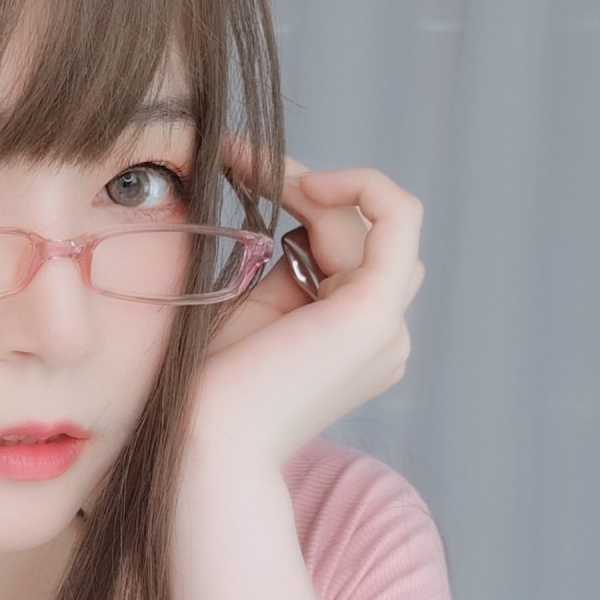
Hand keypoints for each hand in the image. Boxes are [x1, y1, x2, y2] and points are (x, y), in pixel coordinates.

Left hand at [185, 136, 425, 475]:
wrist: (202, 443)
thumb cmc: (207, 389)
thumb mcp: (247, 310)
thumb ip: (277, 267)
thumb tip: (280, 206)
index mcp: (351, 338)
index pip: (345, 244)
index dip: (298, 195)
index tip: (235, 162)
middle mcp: (381, 334)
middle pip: (360, 229)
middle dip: (301, 185)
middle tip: (234, 156)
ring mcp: (384, 326)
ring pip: (367, 222)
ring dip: (308, 183)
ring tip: (245, 167)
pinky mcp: (374, 313)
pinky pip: (397, 217)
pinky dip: (360, 184)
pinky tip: (303, 181)